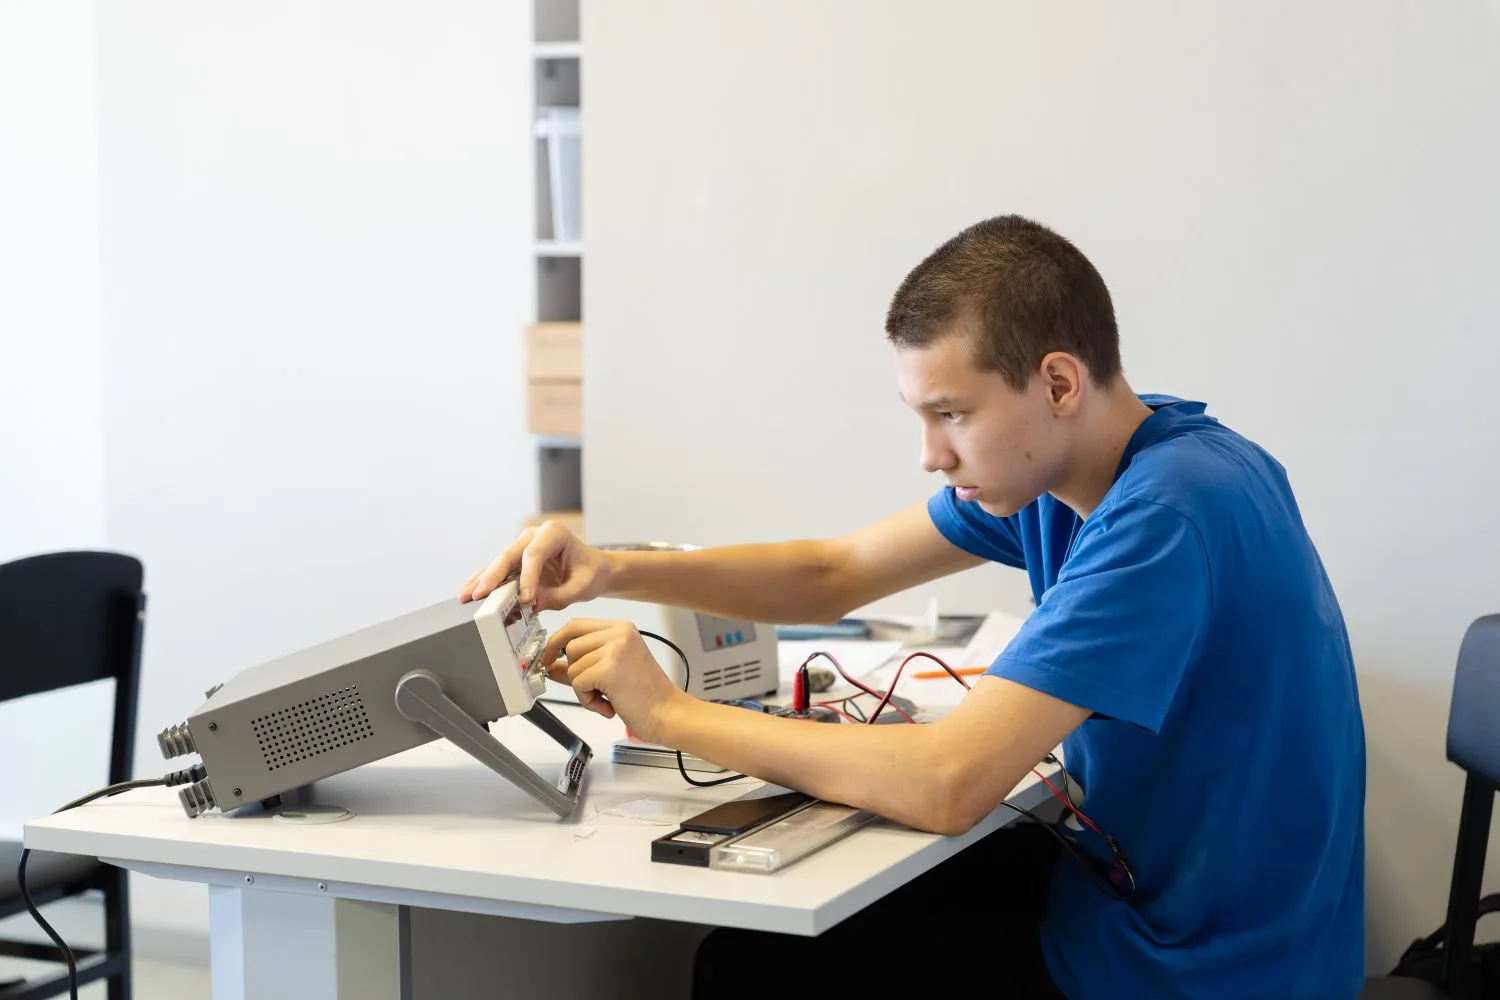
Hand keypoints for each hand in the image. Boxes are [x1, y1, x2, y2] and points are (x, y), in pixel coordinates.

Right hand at [458, 521, 611, 610]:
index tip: (525, 599)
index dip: (527, 576)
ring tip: (466, 597)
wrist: (593, 569)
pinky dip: (485, 582)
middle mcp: (533, 535)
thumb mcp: (583, 587)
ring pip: (499, 563)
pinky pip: (498, 571)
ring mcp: (521, 547)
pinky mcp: (515, 561)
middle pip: (509, 555)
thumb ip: (560, 596)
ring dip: (483, 581)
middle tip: (480, 594)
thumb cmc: (590, 573)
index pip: (534, 554)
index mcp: (554, 533)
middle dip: (494, 576)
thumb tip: (531, 606)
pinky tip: (469, 593)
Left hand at [542, 619, 689, 742]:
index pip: (575, 625)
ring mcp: (615, 649)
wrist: (667, 713)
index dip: (557, 642)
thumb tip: (551, 665)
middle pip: (570, 646)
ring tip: (608, 698)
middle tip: (594, 690)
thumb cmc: (645, 696)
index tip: (548, 658)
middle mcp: (619, 633)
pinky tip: (609, 705)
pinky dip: (588, 700)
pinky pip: (578, 683)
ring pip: (572, 666)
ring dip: (583, 690)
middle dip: (574, 673)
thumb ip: (580, 665)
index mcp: (621, 628)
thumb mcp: (609, 673)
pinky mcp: (609, 668)